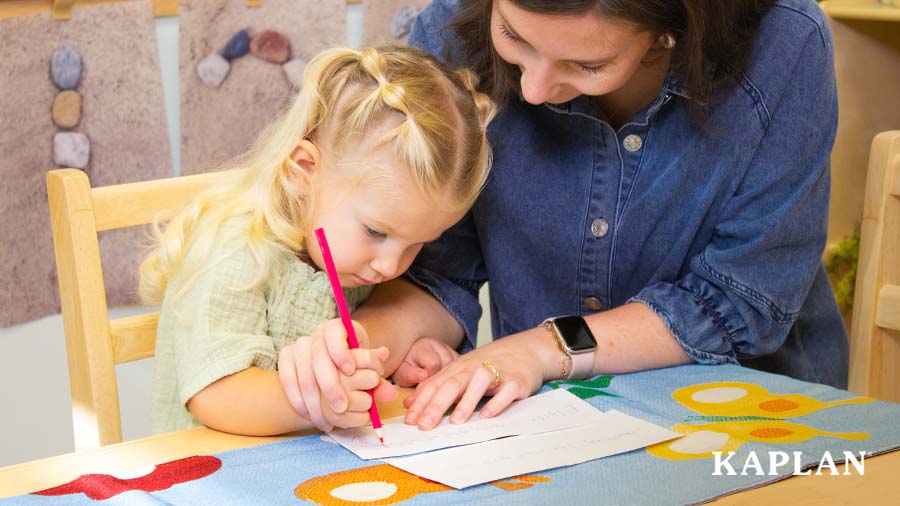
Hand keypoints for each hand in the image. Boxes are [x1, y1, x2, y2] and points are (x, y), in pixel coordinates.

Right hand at [278, 318, 396, 431]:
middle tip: (342, 407)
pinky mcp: (285, 358)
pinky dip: (298, 401)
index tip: (351, 370)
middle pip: (318, 358)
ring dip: (315, 402)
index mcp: (337, 327)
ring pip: (303, 374)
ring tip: (328, 421)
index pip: (335, 332)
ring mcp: (298, 346)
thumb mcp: (368, 365)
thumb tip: (390, 393)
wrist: (329, 360)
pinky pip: (288, 381)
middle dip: (330, 385)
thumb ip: (378, 378)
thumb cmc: (354, 363)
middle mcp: (316, 334)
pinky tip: (309, 416)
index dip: (341, 351)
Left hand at [402, 330, 549, 429]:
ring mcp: (497, 373)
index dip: (422, 402)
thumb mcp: (462, 371)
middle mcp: (475, 369)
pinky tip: (487, 415)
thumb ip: (436, 386)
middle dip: (436, 405)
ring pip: (478, 385)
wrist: (529, 349)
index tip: (409, 420)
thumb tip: (409, 404)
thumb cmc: (492, 363)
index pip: (436, 384)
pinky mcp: (517, 381)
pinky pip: (506, 392)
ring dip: (466, 402)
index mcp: (459, 368)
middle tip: (424, 425)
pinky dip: (497, 403)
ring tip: (455, 422)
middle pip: (452, 384)